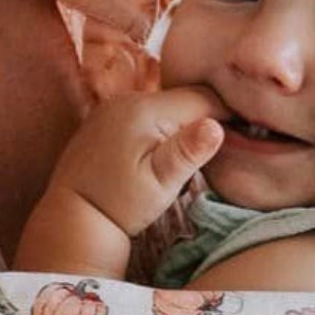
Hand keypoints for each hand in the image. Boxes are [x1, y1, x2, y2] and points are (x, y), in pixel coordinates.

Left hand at [40, 86, 225, 240]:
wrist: (72, 217)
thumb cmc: (120, 205)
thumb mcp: (160, 184)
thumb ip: (188, 152)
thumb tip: (216, 125)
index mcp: (145, 109)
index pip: (203, 98)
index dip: (227, 115)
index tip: (242, 137)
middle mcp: (128, 98)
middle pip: (185, 98)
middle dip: (205, 119)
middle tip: (217, 152)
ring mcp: (114, 106)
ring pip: (167, 105)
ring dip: (183, 124)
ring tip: (188, 157)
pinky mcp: (106, 118)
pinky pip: (147, 113)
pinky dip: (163, 127)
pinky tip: (164, 153)